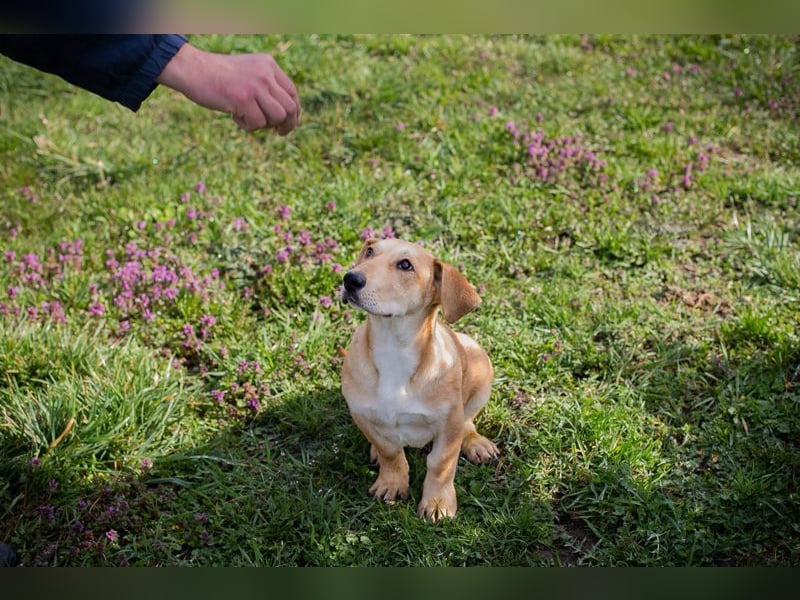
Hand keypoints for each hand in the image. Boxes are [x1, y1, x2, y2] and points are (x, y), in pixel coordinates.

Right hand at [156, 43, 300, 134]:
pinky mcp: (243, 99)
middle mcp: (265, 74)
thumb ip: (265, 86)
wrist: (192, 69)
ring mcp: (255, 86)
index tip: (289, 123)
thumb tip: (284, 117)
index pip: (292, 92)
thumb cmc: (217, 75)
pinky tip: (233, 116)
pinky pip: (258, 124)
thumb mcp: (247, 73)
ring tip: (248, 119)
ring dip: (265, 125)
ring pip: (277, 117)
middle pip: (289, 107)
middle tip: (278, 133)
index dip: (294, 111)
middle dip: (287, 124)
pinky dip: (247, 126)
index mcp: (268, 64)